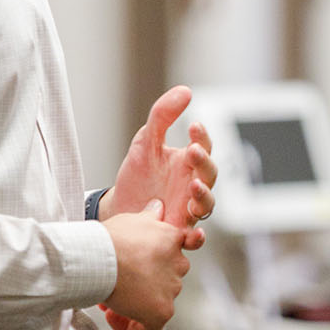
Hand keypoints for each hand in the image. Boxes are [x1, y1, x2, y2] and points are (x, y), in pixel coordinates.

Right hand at [101, 200, 189, 329]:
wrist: (100, 257)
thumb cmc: (110, 238)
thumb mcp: (132, 220)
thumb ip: (150, 217)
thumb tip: (159, 205)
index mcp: (173, 240)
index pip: (179, 251)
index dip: (163, 262)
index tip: (145, 268)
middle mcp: (179, 264)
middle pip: (166, 279)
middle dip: (144, 284)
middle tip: (119, 284)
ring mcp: (172, 289)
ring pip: (157, 303)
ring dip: (136, 304)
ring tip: (109, 300)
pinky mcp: (162, 311)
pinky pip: (149, 329)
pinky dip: (132, 328)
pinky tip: (112, 318)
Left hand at [104, 86, 216, 249]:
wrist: (119, 209)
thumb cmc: (138, 175)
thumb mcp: (145, 141)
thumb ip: (163, 115)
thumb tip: (185, 91)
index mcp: (187, 163)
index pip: (204, 147)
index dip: (203, 137)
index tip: (194, 125)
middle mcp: (193, 185)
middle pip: (210, 174)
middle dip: (205, 163)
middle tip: (193, 152)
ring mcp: (188, 209)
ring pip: (208, 204)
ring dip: (205, 195)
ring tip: (194, 187)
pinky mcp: (178, 231)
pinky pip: (194, 238)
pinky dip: (197, 238)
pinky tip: (193, 231)